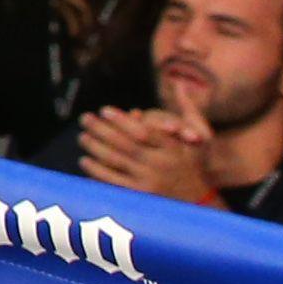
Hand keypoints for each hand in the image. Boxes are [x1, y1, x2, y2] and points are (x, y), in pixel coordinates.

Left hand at [74, 106, 218, 206]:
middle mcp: (161, 165)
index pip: (144, 131)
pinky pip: (114, 182)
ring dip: (95, 148)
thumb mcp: (200, 135)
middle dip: (101, 130)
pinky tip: (84, 160)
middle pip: (125, 145)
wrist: (199, 201)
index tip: (104, 109)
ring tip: (82, 136)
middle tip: (84, 118)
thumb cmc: (194, 162)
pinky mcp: (141, 197)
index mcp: (173, 149)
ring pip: (117, 162)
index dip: (122, 120)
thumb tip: (179, 82)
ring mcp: (150, 182)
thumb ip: (187, 109)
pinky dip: (97, 171)